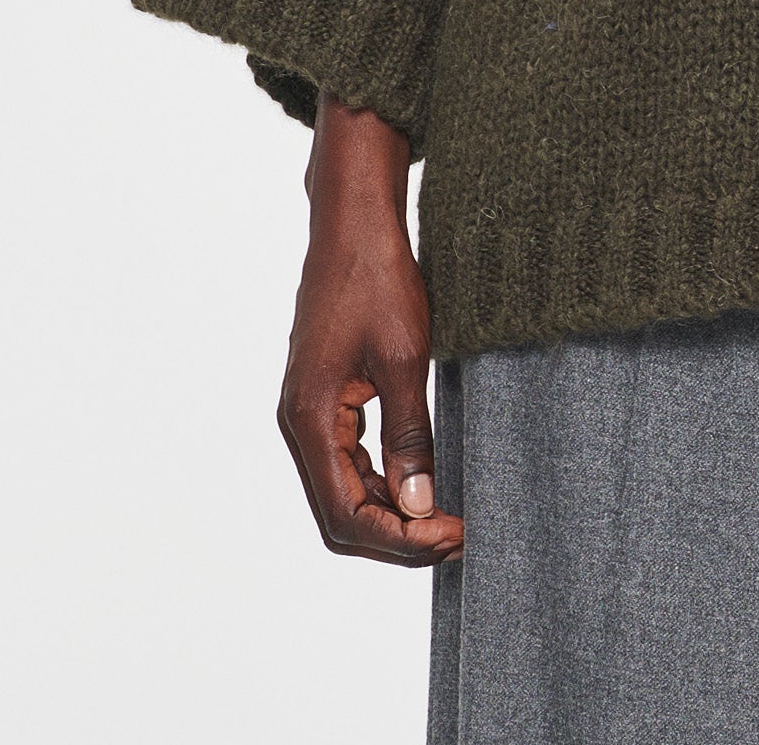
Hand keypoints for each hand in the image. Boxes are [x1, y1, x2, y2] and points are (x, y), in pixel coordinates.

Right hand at [276, 92, 462, 564]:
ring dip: (391, 511)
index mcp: (309, 419)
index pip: (345, 514)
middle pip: (340, 513)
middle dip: (397, 534)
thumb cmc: (376, 278)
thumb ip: (409, 436)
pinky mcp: (328, 395)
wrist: (356, 221)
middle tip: (456, 535)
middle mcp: (301, 423)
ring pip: (344, 489)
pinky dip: (384, 480)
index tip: (452, 536)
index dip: (400, 538)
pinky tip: (421, 480)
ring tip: (446, 516)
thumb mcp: (403, 358)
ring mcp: (312, 409)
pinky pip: (350, 458)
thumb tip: (419, 507)